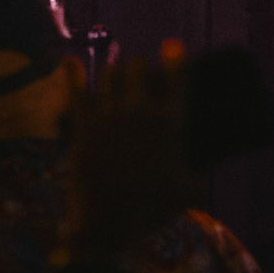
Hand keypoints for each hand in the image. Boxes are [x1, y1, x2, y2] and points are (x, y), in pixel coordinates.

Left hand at [68, 50, 192, 257]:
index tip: (173, 46)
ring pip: (110, 75)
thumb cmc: (153, 211)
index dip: (175, 58)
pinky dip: (73, 75)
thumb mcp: (191, 190)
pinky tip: (70, 62)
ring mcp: (108, 118)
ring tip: (118, 75)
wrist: (109, 226)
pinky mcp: (83, 128)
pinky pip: (76, 93)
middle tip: (141, 70)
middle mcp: (139, 114)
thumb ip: (200, 168)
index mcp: (170, 125)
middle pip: (137, 68)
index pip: (177, 79)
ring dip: (116, 71)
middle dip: (140, 64)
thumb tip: (203, 156)